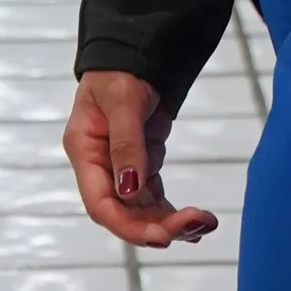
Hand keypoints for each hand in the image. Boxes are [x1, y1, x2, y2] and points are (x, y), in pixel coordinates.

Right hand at [64, 69, 218, 250]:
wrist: (134, 55)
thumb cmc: (120, 72)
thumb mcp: (123, 101)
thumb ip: (126, 145)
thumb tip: (129, 191)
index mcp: (84, 151)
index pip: (100, 203)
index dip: (128, 226)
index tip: (161, 236)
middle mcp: (99, 166)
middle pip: (124, 212)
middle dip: (158, 225)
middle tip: (195, 226)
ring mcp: (120, 168)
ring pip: (143, 210)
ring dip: (172, 221)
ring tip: (206, 223)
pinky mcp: (140, 165)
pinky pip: (154, 198)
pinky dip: (173, 211)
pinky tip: (197, 223)